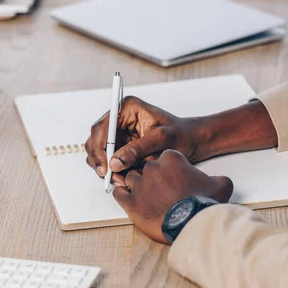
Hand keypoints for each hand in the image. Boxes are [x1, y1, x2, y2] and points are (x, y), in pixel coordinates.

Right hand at [85, 96, 205, 186]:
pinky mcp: (120, 147)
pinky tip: (122, 178)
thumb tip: (115, 162)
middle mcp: (119, 119)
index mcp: (127, 108)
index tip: (105, 165)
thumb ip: (138, 150)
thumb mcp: (162, 140)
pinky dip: (111, 171)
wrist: (191, 141)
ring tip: (120, 180)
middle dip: (100, 160)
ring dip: (105, 168)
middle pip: (96, 140)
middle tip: (108, 177)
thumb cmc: (181, 135)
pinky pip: (108, 160)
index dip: (99, 147)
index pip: (102, 127)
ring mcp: (118, 134)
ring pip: (99, 152)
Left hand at [113, 150, 232, 243]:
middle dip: (152, 177)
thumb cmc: (203, 203)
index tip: (172, 178)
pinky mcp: (130, 201)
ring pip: (131, 178)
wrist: (190, 223)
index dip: (168, 169)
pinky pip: (119, 193)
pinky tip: (129, 199)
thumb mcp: (220, 185)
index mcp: (171, 158)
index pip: (164, 157)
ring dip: (136, 186)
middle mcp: (151, 167)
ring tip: (146, 197)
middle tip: (161, 190)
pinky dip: (122, 195)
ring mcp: (139, 184)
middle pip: (146, 167)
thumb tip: (218, 181)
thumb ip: (217, 178)